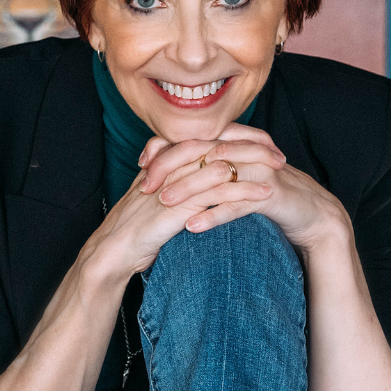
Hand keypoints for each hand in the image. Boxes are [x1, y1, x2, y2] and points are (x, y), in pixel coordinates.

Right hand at [87, 144, 272, 277]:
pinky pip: (217, 194)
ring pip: (220, 165)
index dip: (232, 138)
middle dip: (248, 146)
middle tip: (275, 150)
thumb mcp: (151, 199)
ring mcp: (174, 185)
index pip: (204, 139)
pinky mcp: (179, 207)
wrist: (112, 251)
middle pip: (216, 145)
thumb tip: (189, 183)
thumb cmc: (131, 230)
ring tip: (278, 168)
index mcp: (163, 161)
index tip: (258, 143)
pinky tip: (264, 194)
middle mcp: (169, 167)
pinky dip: (244, 192)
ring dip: (253, 165)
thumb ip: (168, 186)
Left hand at [139, 124, 352, 257]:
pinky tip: (194, 226)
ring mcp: (259, 169)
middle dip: (169, 167)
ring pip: (217, 175)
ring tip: (164, 203)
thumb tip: (174, 172)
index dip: (166, 148)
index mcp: (235, 142)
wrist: (313, 213)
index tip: (141, 165)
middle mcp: (246, 150)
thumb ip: (211, 169)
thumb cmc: (269, 196)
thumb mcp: (238, 178)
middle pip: (200, 151)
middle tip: (145, 185)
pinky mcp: (271, 193)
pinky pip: (237, 203)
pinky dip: (214, 214)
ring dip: (187, 189)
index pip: (193, 138)